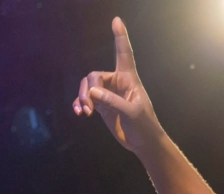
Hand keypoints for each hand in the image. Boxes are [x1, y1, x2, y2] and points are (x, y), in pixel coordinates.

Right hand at [72, 17, 163, 152]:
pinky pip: (85, 99)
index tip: (116, 20)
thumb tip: (92, 92)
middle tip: (90, 107)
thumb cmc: (144, 126)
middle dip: (88, 89)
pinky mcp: (102, 106)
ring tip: (85, 112)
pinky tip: (79, 112)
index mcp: (129, 79)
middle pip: (94, 76)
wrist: (143, 143)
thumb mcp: (132, 113)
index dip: (120, 37)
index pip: (124, 54)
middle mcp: (117, 83)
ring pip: (87, 87)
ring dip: (82, 98)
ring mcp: (108, 94)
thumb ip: (112, 102)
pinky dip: (80, 104)